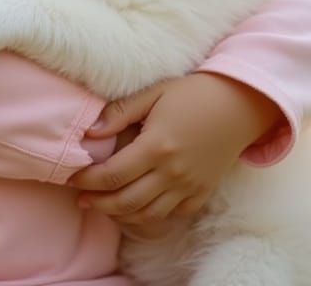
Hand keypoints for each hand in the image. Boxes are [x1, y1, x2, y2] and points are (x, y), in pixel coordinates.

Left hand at [68, 73, 282, 225]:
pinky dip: (149, 217)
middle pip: (126, 201)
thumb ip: (121, 112)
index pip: (112, 174)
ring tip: (102, 206)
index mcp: (157, 146)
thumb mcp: (154, 93)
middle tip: (81, 199)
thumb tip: (90, 132)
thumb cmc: (192, 93)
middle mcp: (172, 172)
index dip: (88, 179)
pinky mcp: (201, 194)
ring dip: (120, 215)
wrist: (237, 104)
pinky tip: (135, 208)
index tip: (73, 178)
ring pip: (147, 215)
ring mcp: (189, 187)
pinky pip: (171, 216)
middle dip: (98, 203)